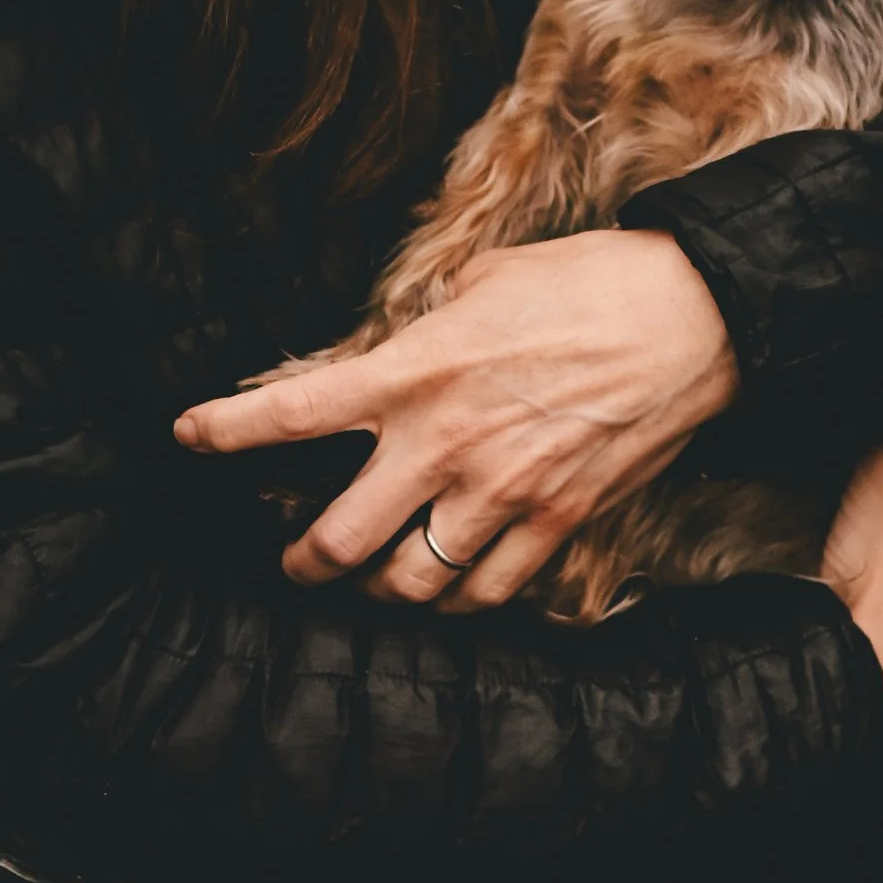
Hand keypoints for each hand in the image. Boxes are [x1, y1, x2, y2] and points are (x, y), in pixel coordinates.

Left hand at [175, 231, 737, 607]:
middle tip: (291, 562)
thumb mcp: (485, 280)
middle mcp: (445, 443)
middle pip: (337, 541)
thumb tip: (393, 348)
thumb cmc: (590, 282)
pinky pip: (485, 594)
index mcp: (416, 370)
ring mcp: (502, 494)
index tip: (187, 438)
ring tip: (370, 583)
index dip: (226, 432)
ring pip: (408, 585)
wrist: (696, 316)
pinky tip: (449, 586)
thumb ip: (426, 328)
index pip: (293, 411)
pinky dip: (457, 601)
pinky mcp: (557, 523)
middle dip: (300, 563)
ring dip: (378, 592)